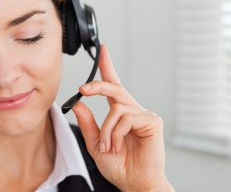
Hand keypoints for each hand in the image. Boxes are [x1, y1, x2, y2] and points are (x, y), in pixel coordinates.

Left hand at [72, 44, 173, 191]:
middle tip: (83, 89)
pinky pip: (127, 117)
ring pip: (117, 108)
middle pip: (116, 88)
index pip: (114, 86)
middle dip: (98, 84)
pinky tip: (119, 144)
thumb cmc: (120, 166)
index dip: (108, 67)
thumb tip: (78, 103)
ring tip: (109, 146)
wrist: (135, 183)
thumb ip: (88, 123)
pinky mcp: (152, 121)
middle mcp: (133, 111)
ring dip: (107, 129)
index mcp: (121, 115)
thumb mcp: (96, 144)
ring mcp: (144, 115)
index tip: (103, 51)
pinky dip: (117, 132)